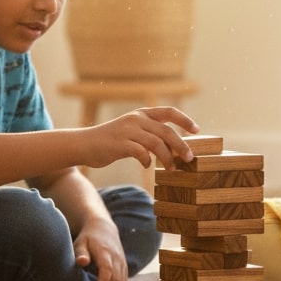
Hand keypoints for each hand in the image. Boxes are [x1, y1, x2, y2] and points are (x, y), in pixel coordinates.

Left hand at [73, 215, 127, 280]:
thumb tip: (82, 261)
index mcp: (105, 252)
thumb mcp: (81, 242)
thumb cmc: (88, 238)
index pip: (107, 268)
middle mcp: (117, 258)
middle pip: (116, 280)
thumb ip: (81, 252)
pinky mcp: (124, 269)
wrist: (104, 228)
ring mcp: (122, 264)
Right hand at [83, 106, 198, 169]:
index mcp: (142, 114)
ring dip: (168, 158)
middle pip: (167, 131)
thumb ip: (149, 134)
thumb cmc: (111, 141)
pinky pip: (141, 153)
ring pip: (157, 144)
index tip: (197, 130)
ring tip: (172, 169)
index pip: (169, 111)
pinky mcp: (120, 144)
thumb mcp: (131, 130)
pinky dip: (148, 161)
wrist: (84, 144)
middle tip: (189, 159)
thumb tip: (172, 147)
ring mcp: (128, 131)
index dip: (185, 120)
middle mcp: (136, 119)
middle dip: (181, 146)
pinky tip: (147, 166)